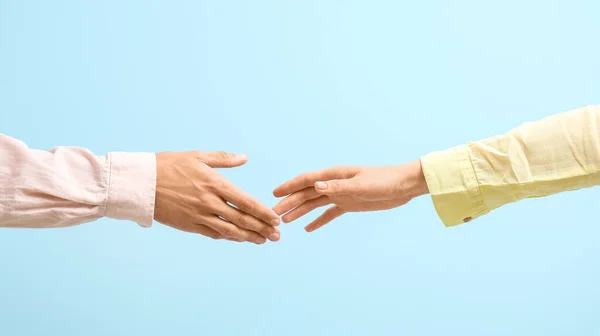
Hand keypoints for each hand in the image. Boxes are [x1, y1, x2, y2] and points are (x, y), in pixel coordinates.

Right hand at [154, 151, 280, 243]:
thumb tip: (244, 158)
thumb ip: (223, 159)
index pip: (246, 202)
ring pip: (230, 231)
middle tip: (277, 235)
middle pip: (242, 220)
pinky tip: (238, 238)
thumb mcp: (197, 156)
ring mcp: (199, 216)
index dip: (263, 212)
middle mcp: (209, 202)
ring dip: (248, 237)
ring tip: (263, 241)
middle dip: (262, 228)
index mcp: (214, 184)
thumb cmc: (168, 165)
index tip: (275, 218)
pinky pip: (213, 234)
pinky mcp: (189, 225)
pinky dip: (228, 237)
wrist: (140, 183)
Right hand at [272, 160, 428, 231]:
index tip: (274, 194)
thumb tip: (315, 185)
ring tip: (285, 221)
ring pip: (314, 203)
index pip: (306, 180)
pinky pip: (329, 213)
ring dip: (300, 211)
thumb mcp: (361, 185)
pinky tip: (307, 228)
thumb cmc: (384, 181)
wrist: (403, 186)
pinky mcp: (349, 204)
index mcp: (334, 175)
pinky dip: (318, 221)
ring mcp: (340, 194)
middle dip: (290, 202)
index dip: (290, 186)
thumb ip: (338, 186)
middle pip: (306, 193)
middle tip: (273, 213)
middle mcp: (334, 183)